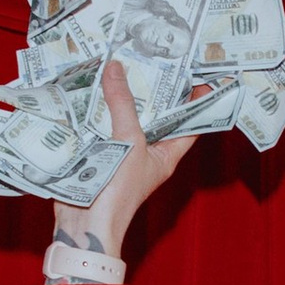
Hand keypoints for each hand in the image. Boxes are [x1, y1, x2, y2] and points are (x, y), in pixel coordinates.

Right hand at [49, 59, 193, 268]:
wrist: (85, 226)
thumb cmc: (118, 193)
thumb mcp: (129, 142)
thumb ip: (122, 104)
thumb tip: (116, 68)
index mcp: (166, 155)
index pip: (191, 125)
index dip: (198, 102)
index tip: (200, 76)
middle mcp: (147, 153)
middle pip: (155, 116)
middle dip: (153, 90)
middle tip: (152, 58)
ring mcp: (122, 153)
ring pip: (126, 118)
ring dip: (122, 95)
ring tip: (121, 63)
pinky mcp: (98, 153)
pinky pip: (101, 125)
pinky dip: (97, 107)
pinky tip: (92, 85)